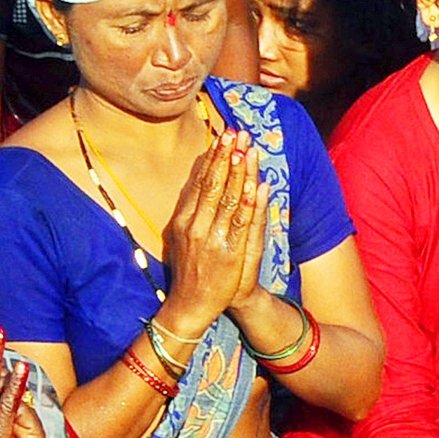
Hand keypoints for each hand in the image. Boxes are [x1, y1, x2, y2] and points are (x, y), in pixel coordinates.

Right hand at [162, 129, 265, 330]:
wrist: (191, 304)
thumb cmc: (190, 267)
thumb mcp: (182, 235)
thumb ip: (191, 207)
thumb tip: (202, 176)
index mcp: (183, 219)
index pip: (200, 182)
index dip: (212, 158)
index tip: (222, 136)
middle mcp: (195, 226)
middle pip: (213, 185)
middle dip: (226, 157)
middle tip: (236, 132)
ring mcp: (212, 239)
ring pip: (228, 200)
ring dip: (239, 173)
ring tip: (248, 149)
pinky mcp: (229, 253)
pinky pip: (241, 223)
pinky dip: (249, 203)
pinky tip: (255, 186)